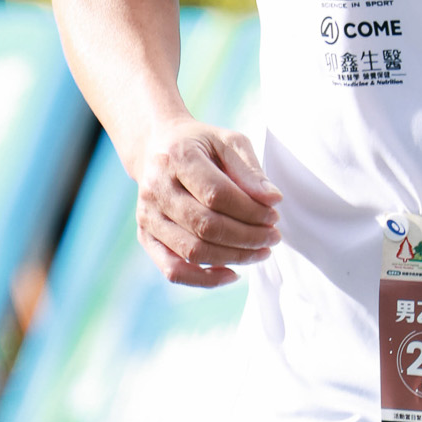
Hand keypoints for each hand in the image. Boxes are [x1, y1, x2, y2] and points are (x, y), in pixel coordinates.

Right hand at [133, 115, 280, 287]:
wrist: (157, 147)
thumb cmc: (201, 145)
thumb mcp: (229, 142)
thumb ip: (250, 170)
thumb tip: (272, 200)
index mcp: (176, 157)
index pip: (217, 194)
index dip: (251, 211)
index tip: (274, 215)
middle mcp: (155, 188)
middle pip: (206, 226)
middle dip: (247, 237)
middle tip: (273, 236)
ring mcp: (147, 216)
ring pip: (193, 251)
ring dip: (234, 257)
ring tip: (261, 251)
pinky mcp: (146, 237)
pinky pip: (173, 270)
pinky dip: (204, 279)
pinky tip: (232, 273)